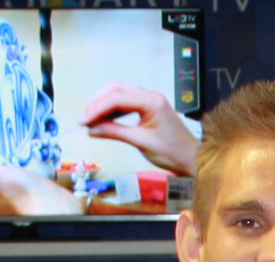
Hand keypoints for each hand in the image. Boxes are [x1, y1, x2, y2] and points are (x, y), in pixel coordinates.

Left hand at [0, 146, 81, 215]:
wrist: (51, 202)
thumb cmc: (21, 192)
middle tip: (5, 148)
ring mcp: (10, 193)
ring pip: (5, 167)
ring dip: (9, 157)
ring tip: (15, 152)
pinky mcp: (25, 189)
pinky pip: (18, 170)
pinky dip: (21, 162)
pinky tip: (25, 159)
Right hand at [79, 83, 198, 175]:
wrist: (191, 159)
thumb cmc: (173, 152)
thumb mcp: (141, 143)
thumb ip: (116, 133)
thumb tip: (94, 130)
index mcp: (152, 101)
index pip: (117, 97)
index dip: (97, 108)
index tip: (84, 120)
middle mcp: (150, 96)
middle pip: (116, 90)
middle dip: (98, 103)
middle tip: (84, 119)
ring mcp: (150, 101)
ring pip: (120, 95)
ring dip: (104, 106)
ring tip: (91, 121)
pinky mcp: (148, 108)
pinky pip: (126, 104)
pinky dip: (113, 111)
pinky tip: (104, 121)